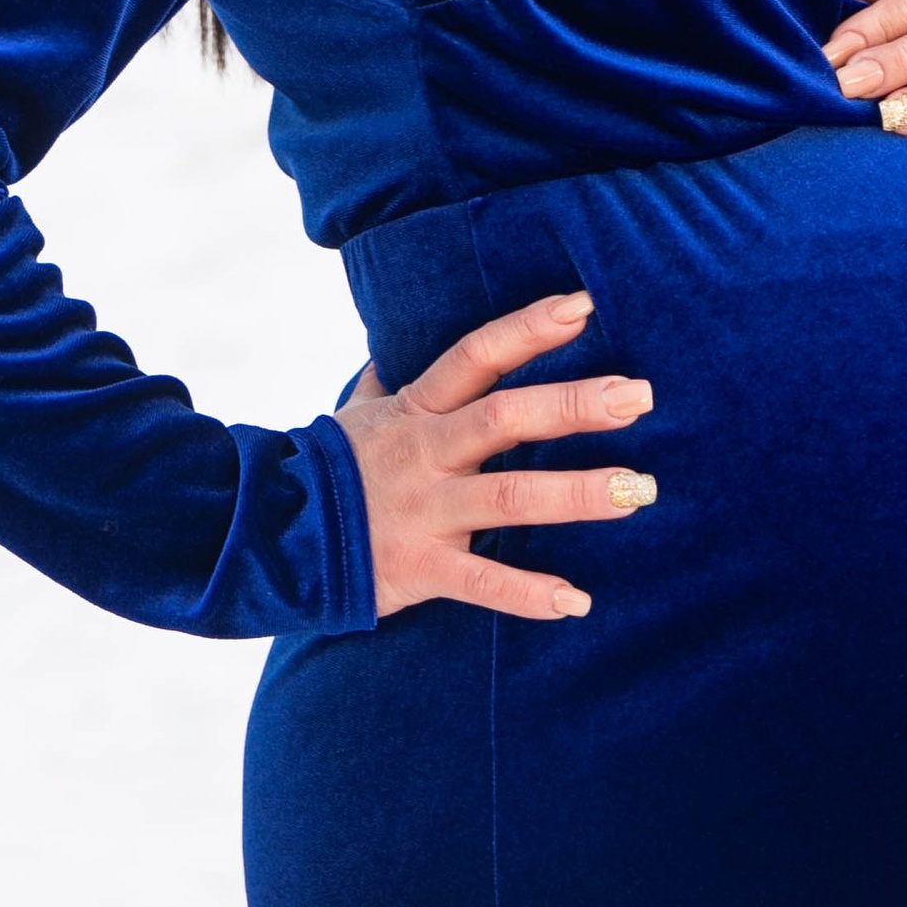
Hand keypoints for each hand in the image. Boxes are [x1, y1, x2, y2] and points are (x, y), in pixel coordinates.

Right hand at [335, 288, 656, 623]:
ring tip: (638, 490)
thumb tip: (394, 336)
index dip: (528, 328)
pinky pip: (481, 582)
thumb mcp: (355, 413)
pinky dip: (529, 593)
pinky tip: (577, 601)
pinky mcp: (419, 568)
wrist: (266, 538)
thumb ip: (385, 377)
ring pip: (509, 497)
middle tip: (639, 395)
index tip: (584, 305)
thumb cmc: (329, 471)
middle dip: (574, 405)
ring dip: (577, 493)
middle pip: (505, 418)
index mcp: (417, 408)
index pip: (476, 355)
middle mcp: (426, 452)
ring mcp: (424, 510)